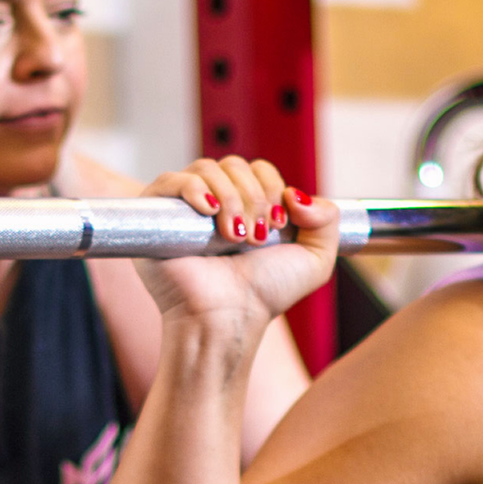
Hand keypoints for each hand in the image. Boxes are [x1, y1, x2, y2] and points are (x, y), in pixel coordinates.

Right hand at [137, 155, 340, 351]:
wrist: (228, 318)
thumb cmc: (263, 296)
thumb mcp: (314, 261)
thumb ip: (327, 221)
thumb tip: (299, 194)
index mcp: (246, 207)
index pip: (258, 169)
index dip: (273, 187)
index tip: (279, 225)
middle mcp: (214, 204)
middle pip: (234, 165)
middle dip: (254, 197)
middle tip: (257, 237)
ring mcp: (184, 209)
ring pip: (207, 169)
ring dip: (231, 199)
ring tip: (234, 237)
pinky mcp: (155, 216)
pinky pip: (170, 180)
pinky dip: (193, 188)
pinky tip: (209, 212)